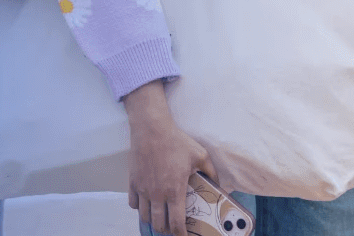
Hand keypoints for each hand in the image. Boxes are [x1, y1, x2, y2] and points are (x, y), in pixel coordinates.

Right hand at [124, 81, 217, 235]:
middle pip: (159, 225)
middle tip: (172, 225)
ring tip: (159, 216)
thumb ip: (211, 171)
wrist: (152, 128)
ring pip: (145, 217)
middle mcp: (157, 194)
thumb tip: (219, 184)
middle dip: (166, 229)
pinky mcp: (133, 182)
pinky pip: (133, 204)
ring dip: (152, 220)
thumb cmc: (175, 141)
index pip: (177, 223)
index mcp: (175, 191)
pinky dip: (139, 207)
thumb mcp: (200, 154)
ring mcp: (143, 189)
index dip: (181, 234)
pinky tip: (145, 202)